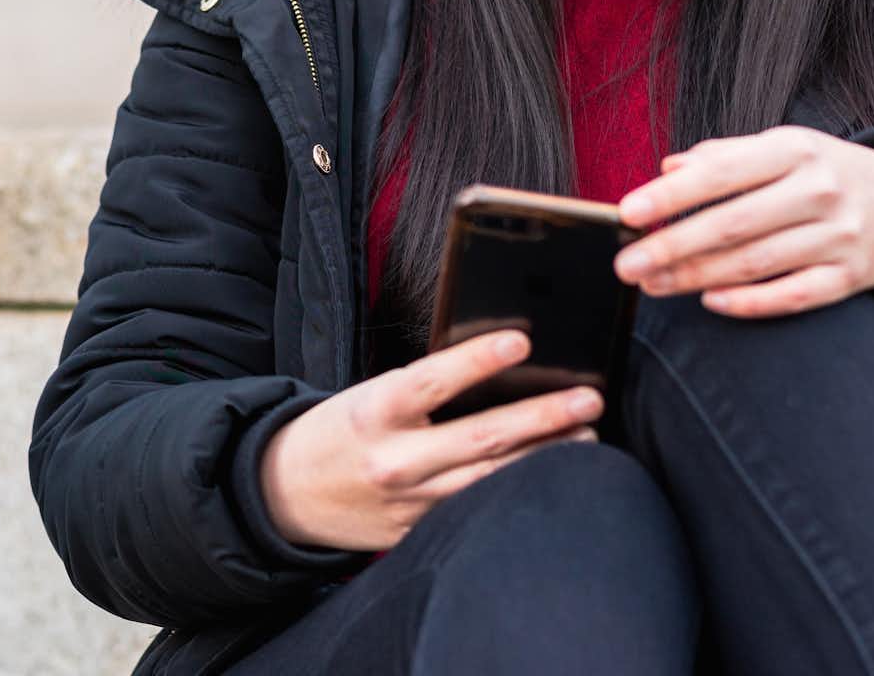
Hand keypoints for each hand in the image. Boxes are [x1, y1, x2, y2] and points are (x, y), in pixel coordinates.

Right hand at [258, 330, 601, 552]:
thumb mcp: (366, 396)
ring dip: (546, 457)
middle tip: (589, 398)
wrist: (283, 495)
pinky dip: (517, 491)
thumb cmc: (338, 432)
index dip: (478, 360)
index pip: (433, 380)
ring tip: (589, 436)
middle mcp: (394, 459)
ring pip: (490, 480)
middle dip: (542, 418)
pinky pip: (476, 509)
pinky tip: (553, 478)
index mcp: (374, 412)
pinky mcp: (418, 532)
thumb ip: (422, 389)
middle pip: (481, 438)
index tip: (523, 340)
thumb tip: (494, 368)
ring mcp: (409, 502)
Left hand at [615, 126, 873, 319]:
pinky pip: (793, 296)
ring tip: (654, 284)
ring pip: (755, 263)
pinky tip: (711, 302)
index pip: (722, 171)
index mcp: (794, 150)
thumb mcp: (781, 148)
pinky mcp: (850, 276)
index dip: (672, 194)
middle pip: (733, 224)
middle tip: (627, 265)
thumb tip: (668, 167)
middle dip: (672, 247)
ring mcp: (837, 236)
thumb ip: (725, 156)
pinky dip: (750, 302)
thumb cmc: (823, 172)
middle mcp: (818, 190)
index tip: (627, 212)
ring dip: (697, 278)